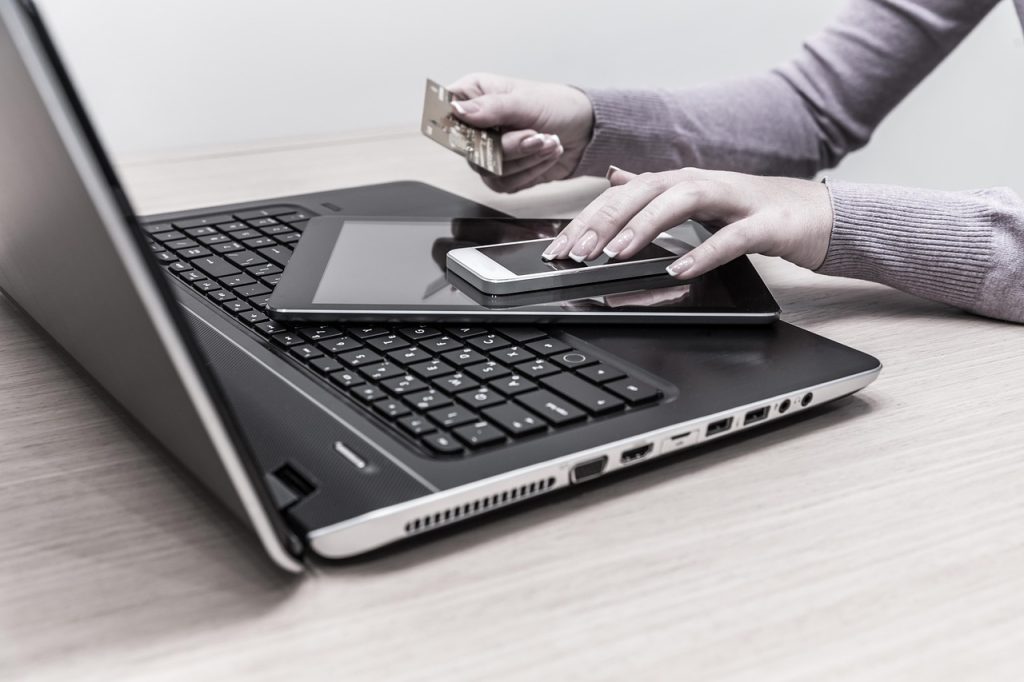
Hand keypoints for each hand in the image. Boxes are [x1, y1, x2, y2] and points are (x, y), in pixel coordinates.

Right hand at [448, 73, 592, 192]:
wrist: (584, 130)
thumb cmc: (556, 105)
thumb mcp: (525, 100)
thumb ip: (491, 107)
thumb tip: (458, 110)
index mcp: (474, 96)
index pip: (445, 111)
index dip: (455, 125)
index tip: (480, 131)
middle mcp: (476, 126)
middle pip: (470, 149)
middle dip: (510, 146)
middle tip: (536, 135)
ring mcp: (488, 153)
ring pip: (490, 170)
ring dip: (526, 158)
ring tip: (549, 141)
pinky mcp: (503, 174)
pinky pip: (507, 184)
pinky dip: (531, 171)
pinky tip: (546, 154)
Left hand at [543, 167, 833, 277]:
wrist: (817, 215)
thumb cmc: (752, 213)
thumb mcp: (695, 201)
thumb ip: (654, 192)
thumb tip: (613, 178)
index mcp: (679, 183)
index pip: (622, 195)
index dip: (587, 219)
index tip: (557, 247)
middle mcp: (701, 183)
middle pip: (644, 192)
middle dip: (604, 220)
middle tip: (575, 252)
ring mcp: (735, 199)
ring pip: (681, 202)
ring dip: (645, 227)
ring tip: (616, 254)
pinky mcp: (765, 223)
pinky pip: (732, 237)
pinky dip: (704, 252)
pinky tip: (680, 269)